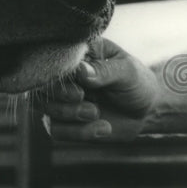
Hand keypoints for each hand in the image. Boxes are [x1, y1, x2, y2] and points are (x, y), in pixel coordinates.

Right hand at [38, 37, 159, 141]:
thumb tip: (81, 72)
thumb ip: (105, 71)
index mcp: (75, 55)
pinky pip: (56, 130)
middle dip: (61, 100)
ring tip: (96, 114)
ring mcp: (60, 99)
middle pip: (39, 87)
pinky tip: (103, 128)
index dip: (57, 78)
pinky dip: (79, 132)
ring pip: (44, 109)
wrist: (147, 110)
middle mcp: (62, 76)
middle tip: (87, 102)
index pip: (51, 61)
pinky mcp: (64, 121)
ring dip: (69, 115)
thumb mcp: (128, 72)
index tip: (79, 91)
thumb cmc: (137, 83)